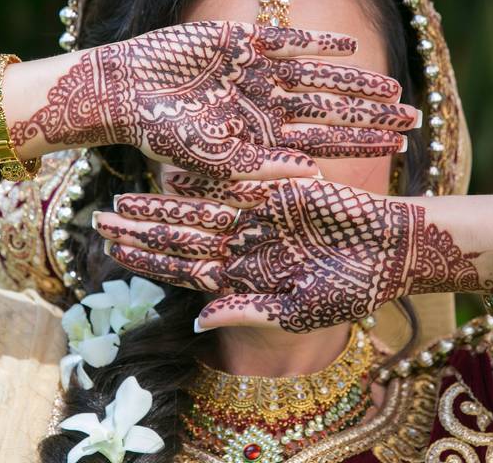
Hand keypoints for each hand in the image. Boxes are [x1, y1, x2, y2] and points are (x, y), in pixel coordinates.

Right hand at [11, 21, 419, 179]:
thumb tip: (313, 178)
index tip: (400, 148)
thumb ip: (262, 166)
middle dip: (371, 115)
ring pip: (319, 76)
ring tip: (392, 87)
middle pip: (332, 109)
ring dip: (355, 81)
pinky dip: (318, 43)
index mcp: (263, 136)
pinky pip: (288, 41)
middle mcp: (267, 104)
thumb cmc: (161, 134)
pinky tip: (352, 46)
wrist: (124, 90)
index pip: (324, 142)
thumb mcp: (213, 157)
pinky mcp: (242, 40)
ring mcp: (257, 72)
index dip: (362, 144)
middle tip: (414, 118)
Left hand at [92, 172, 481, 332]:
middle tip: (98, 221)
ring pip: (198, 210)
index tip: (113, 254)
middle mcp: (244, 248)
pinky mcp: (278, 192)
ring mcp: (258, 219)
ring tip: (122, 197)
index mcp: (245, 280)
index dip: (149, 262)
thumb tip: (198, 322)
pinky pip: (234, 182)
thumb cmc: (354, 288)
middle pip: (181, 238)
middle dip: (141, 231)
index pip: (184, 271)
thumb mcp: (301, 309)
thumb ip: (249, 311)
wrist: (394, 249)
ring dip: (161, 204)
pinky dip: (205, 177)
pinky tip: (171, 169)